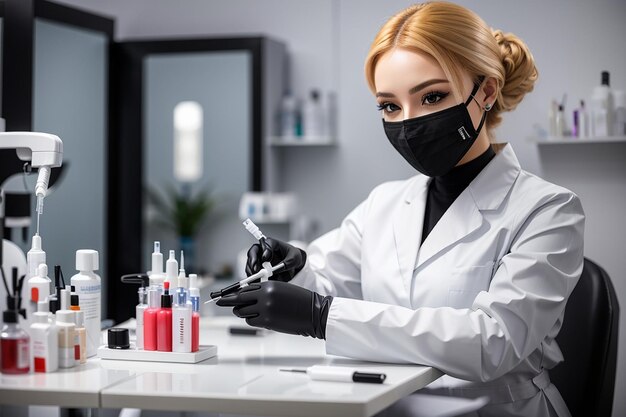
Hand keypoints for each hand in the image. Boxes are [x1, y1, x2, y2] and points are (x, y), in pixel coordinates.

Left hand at [216, 281, 331, 338]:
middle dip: (227, 301)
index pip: (245, 288)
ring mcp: (265, 309)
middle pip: (238, 299)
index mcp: (269, 285)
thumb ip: (264, 291)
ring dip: (241, 312)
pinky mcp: (267, 321)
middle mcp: (265, 296)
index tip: (224, 294)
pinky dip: (249, 320)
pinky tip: (255, 318)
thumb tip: (247, 297)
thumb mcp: (281, 289)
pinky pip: (250, 321)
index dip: (233, 292)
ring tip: (244, 311)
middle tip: (219, 302)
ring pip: (242, 311)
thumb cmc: (299, 300)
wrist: (313, 312)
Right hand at [246, 237, 306, 281]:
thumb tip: (276, 270)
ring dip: (251, 271)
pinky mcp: (258, 268)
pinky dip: (253, 277)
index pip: (266, 244)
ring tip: (256, 278)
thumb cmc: (293, 256)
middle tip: (256, 270)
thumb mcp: (295, 258)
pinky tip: (256, 281)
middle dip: (253, 261)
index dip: (265, 251)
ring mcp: (259, 259)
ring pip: (250, 263)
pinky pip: (251, 272)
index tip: (265, 258)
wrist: (293, 263)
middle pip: (253, 252)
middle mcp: (263, 250)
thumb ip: (286, 263)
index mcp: (272, 243)